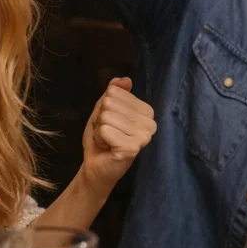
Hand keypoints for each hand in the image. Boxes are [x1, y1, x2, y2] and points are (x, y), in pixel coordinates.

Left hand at [79, 77, 155, 192]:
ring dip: (99, 130)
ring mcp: (144, 136)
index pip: (115, 92)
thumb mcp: (103, 111)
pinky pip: (104, 130)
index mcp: (146, 111)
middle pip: (110, 103)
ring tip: (107, 141)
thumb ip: (113, 94)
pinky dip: (99, 139)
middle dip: (101, 119)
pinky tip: (108, 148)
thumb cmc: (101, 139)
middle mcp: (150, 122)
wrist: (96, 167)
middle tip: (107, 133)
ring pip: (106, 116)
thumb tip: (125, 80)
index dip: (104, 107)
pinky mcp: (132, 147)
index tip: (110, 123)